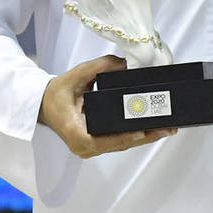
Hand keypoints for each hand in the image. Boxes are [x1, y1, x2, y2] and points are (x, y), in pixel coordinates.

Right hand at [38, 53, 176, 156]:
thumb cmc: (57, 93)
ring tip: (167, 128)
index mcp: (75, 132)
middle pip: (119, 144)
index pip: (103, 140)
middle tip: (167, 127)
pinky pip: (119, 142)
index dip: (124, 137)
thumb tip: (125, 63)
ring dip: (145, 137)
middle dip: (145, 136)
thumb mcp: (75, 75)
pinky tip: (153, 129)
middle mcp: (84, 146)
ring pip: (122, 145)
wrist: (45, 104)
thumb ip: (99, 67)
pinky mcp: (97, 145)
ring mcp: (91, 148)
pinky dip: (136, 136)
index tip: (142, 131)